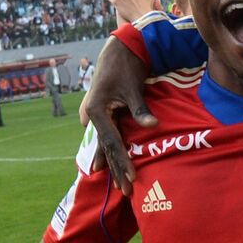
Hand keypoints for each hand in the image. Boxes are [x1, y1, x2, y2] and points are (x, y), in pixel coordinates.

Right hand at [83, 37, 157, 195]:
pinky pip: (106, 138)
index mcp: (96, 110)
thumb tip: (152, 125)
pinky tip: (108, 169)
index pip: (112, 142)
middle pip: (106, 148)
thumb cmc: (127, 66)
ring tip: (119, 186)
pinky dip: (110, 152)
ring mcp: (94, 116)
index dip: (122, 161)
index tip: (131, 177)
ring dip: (113, 165)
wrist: (119, 49)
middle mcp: (91, 115)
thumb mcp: (133, 87)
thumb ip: (140, 109)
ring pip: (105, 145)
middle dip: (117, 170)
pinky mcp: (101, 115)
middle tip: (126, 192)